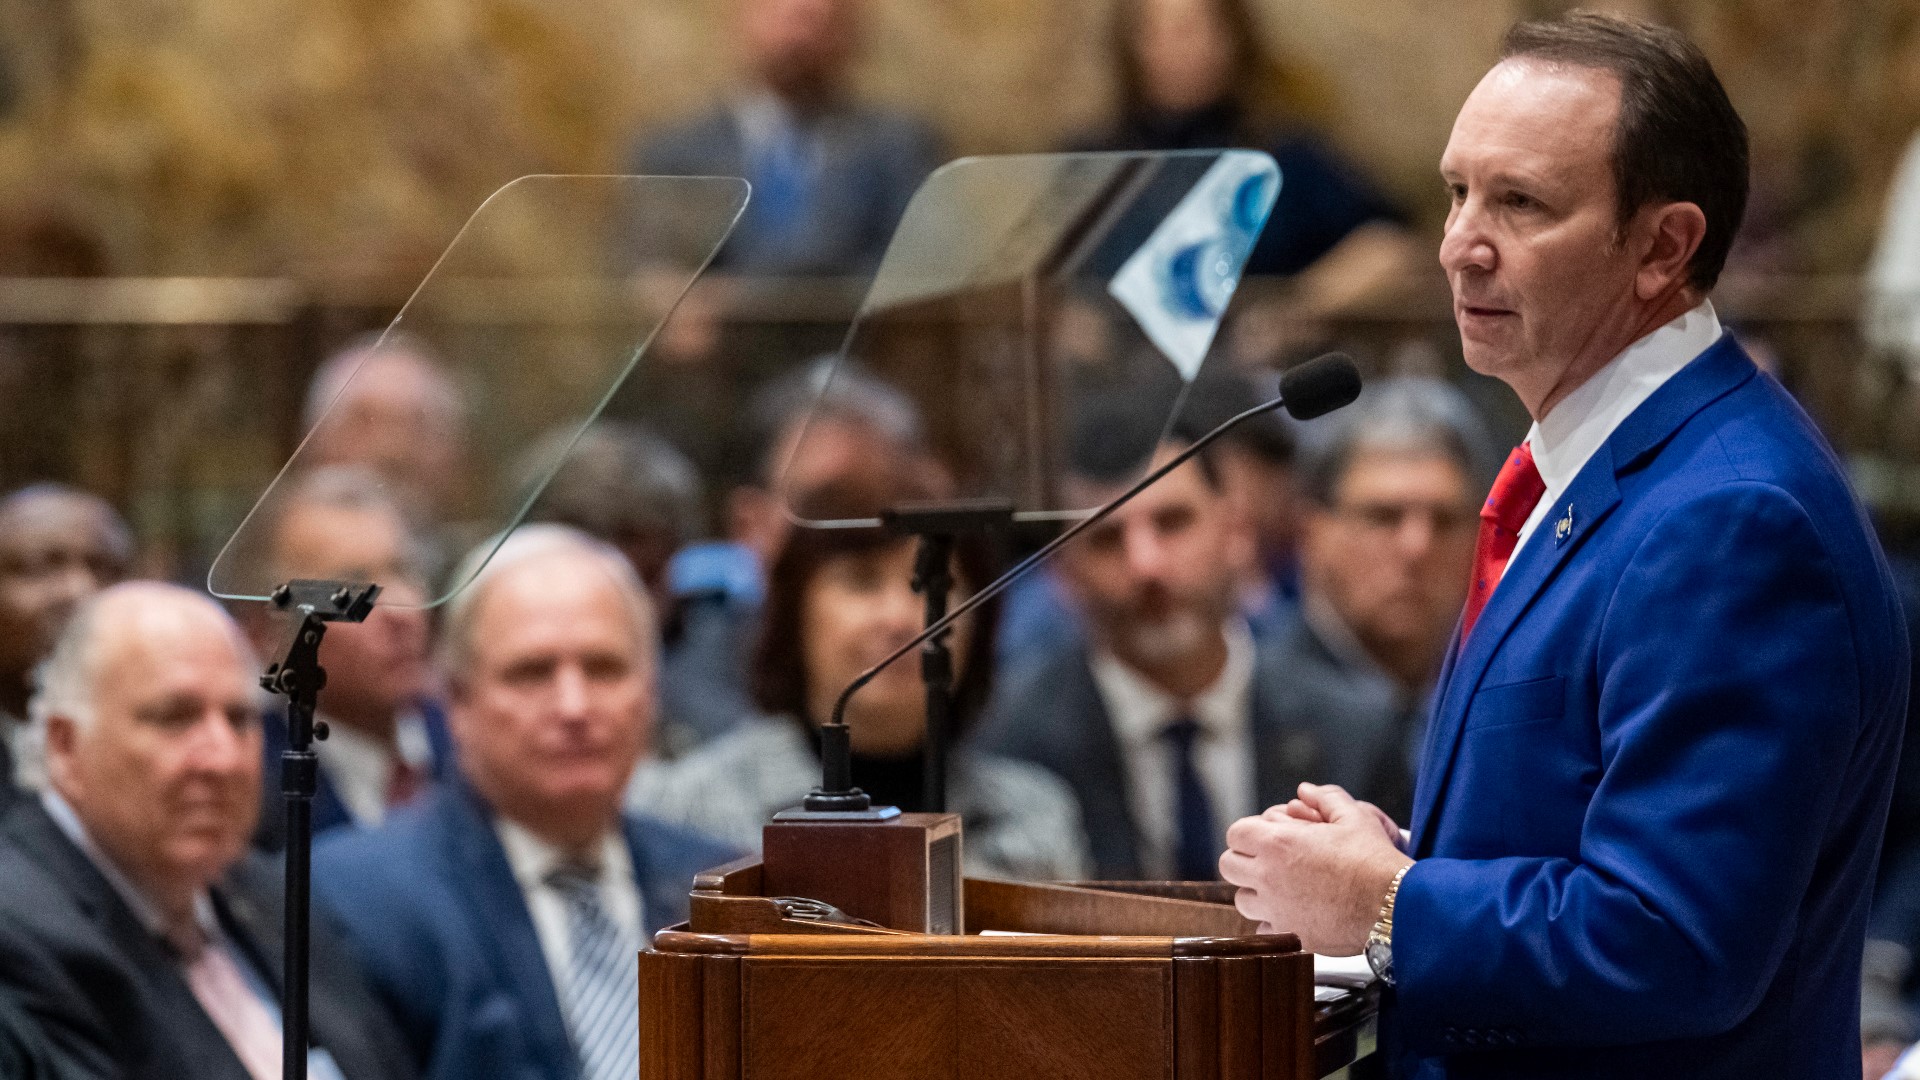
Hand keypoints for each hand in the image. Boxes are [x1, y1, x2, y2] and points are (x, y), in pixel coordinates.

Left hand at [1220, 783, 1412, 954]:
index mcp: (1278, 843)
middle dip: (1245, 861)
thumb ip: (1325, 798)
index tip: (1266, 837)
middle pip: (1229, 866)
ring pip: (1242, 901)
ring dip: (1256, 893)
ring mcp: (1277, 910)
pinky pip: (1264, 931)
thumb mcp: (1353, 816)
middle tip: (1268, 862)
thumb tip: (1306, 790)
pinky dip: (1273, 923)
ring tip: (1283, 889)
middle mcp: (1269, 877)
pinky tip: (1295, 913)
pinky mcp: (1290, 936)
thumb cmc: (1374, 860)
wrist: (1393, 905)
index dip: (1249, 833)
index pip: (1235, 833)